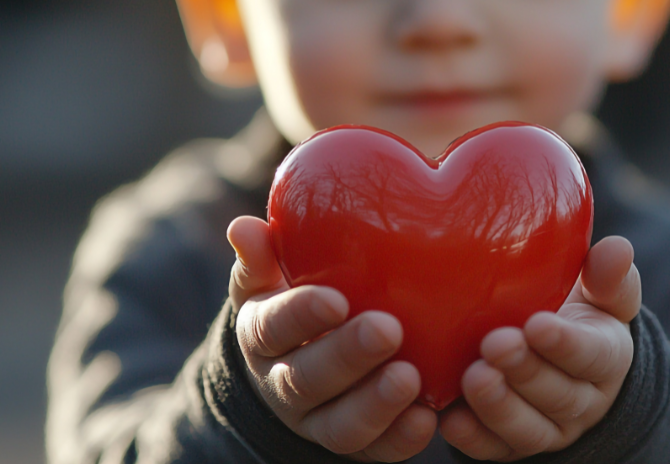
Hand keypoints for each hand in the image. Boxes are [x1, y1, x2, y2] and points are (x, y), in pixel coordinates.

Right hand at [227, 216, 437, 461]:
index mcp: (261, 337)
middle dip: (346, 357)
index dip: (299, 316)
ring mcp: (318, 421)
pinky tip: (428, 417)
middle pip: (306, 380)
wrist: (299, 362)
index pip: (270, 329)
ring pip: (339, 425)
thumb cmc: (297, 299)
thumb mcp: (270, 278)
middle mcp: (283, 384)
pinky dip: (400, 438)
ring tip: (409, 377)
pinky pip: (376, 451)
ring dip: (374, 404)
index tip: (335, 299)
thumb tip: (241, 227)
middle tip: (387, 329)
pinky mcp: (357, 444)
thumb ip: (260, 256)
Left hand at [438, 236, 640, 460]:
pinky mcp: (510, 445)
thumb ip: (608, 275)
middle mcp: (581, 401)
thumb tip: (618, 247)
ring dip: (499, 406)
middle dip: (526, 371)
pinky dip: (472, 438)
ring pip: (528, 429)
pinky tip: (450, 420)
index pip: (593, 356)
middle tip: (495, 344)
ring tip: (473, 378)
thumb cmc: (573, 313)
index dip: (566, 344)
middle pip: (559, 395)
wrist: (557, 357)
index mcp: (606, 358)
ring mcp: (547, 427)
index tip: (538, 323)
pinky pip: (494, 450)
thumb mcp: (600, 294)